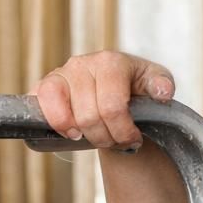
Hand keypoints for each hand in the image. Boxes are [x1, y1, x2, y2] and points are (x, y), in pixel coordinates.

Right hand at [30, 51, 174, 150]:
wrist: (114, 87)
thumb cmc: (135, 85)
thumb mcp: (155, 82)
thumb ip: (162, 85)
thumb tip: (163, 92)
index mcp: (110, 62)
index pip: (112, 107)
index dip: (123, 131)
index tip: (132, 139)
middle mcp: (82, 64)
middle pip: (89, 117)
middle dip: (106, 137)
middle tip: (116, 140)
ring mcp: (60, 74)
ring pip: (65, 116)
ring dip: (83, 134)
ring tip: (95, 136)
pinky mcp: (43, 86)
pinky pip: (40, 107)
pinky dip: (57, 124)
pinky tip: (71, 131)